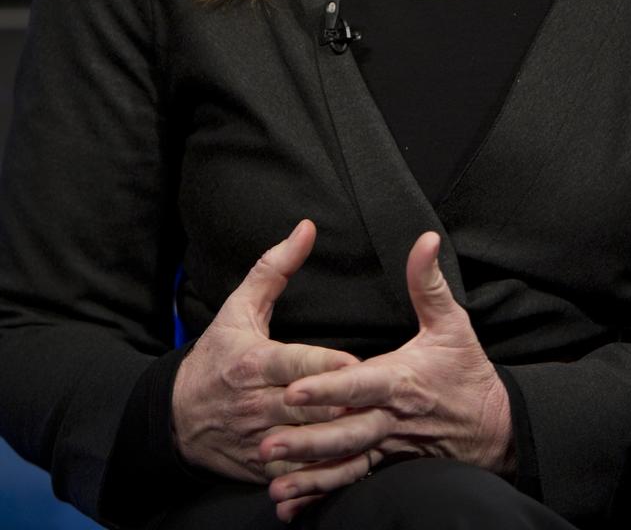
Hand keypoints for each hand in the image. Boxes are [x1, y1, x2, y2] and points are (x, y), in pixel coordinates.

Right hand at [171, 219, 358, 482]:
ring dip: (341, 437)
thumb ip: (275, 267)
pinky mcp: (262, 467)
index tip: (356, 364)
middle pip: (309, 407)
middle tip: (383, 395)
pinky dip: (326, 468)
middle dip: (344, 404)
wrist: (176, 417)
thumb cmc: (216, 355)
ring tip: (378, 425)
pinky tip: (355, 457)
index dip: (326, 366)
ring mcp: (259, 439)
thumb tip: (307, 228)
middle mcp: (256, 404)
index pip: (295, 364)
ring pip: (309, 443)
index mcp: (253, 363)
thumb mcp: (239, 308)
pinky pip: (300, 473)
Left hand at [261, 232, 512, 521]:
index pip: (358, 384)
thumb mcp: (453, 323)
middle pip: (344, 432)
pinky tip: (291, 505)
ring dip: (308, 476)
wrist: (496, 428)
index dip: (327, 387)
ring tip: (272, 485)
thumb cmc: (468, 371)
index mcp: (400, 381)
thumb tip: (426, 239)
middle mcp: (390, 419)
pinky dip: (321, 495)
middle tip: (266, 442)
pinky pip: (350, 482)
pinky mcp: (386, 466)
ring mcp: (387, 448)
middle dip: (305, 440)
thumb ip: (429, 282)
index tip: (295, 388)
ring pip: (343, 464)